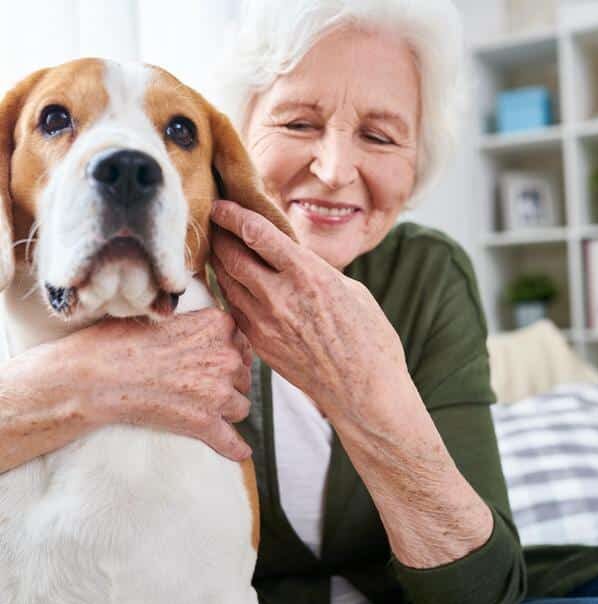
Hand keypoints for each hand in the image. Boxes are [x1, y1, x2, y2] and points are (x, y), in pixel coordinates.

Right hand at [70, 308, 253, 460]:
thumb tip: (208, 338)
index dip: (228, 356)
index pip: (241, 345)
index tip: (214, 362)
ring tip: (203, 409)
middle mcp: (225, 357)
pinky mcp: (204, 422)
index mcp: (218, 326)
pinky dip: (235, 448)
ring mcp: (218, 391)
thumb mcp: (168, 317)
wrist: (96, 375)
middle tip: (200, 386)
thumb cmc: (120, 341)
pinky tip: (241, 453)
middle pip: (242, 376)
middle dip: (227, 382)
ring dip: (227, 410)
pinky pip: (230, 439)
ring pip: (240, 406)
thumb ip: (198, 326)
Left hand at [210, 200, 408, 428]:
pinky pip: (235, 310)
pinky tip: (233, 286)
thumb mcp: (351, 291)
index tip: (223, 206)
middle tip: (215, 226)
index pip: (256, 233)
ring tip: (219, 252)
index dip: (234, 215)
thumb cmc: (369, 339)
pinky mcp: (260, 345)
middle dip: (219, 237)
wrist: (364, 391)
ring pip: (227, 284)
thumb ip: (316, 272)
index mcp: (307, 274)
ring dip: (220, 264)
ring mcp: (266, 324)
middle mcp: (280, 296)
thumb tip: (295, 262)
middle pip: (232, 257)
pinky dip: (230, 293)